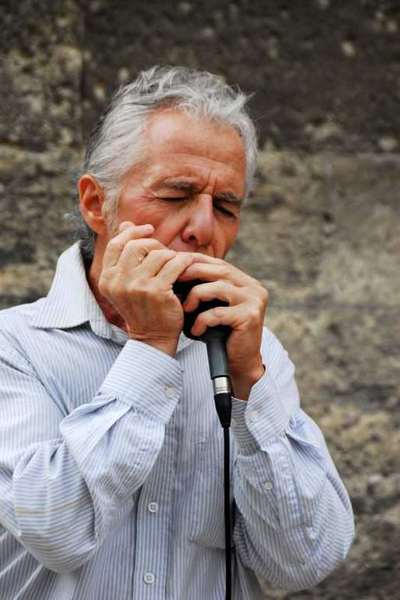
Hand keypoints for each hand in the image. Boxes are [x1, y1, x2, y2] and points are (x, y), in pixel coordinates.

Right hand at [98, 222, 193, 355]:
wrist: (153, 337)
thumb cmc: (142, 308)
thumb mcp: (126, 283)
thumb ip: (125, 254)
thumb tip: (125, 224)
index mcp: (107, 278)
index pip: (116, 244)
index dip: (133, 232)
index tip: (149, 230)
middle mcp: (118, 281)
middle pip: (137, 246)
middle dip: (154, 244)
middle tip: (165, 251)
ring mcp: (137, 286)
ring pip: (158, 254)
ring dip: (170, 255)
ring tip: (176, 263)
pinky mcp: (157, 291)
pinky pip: (174, 264)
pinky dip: (184, 262)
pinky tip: (188, 265)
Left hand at [180, 256, 267, 399]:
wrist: (239, 361)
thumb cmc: (221, 333)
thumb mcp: (212, 305)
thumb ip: (204, 287)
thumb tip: (176, 269)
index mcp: (245, 281)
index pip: (219, 263)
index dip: (197, 261)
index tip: (175, 263)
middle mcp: (253, 287)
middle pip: (220, 270)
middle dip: (193, 272)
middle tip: (173, 279)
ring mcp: (254, 301)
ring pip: (218, 288)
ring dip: (196, 296)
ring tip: (184, 309)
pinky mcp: (250, 317)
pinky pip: (219, 313)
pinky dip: (202, 320)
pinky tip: (195, 330)